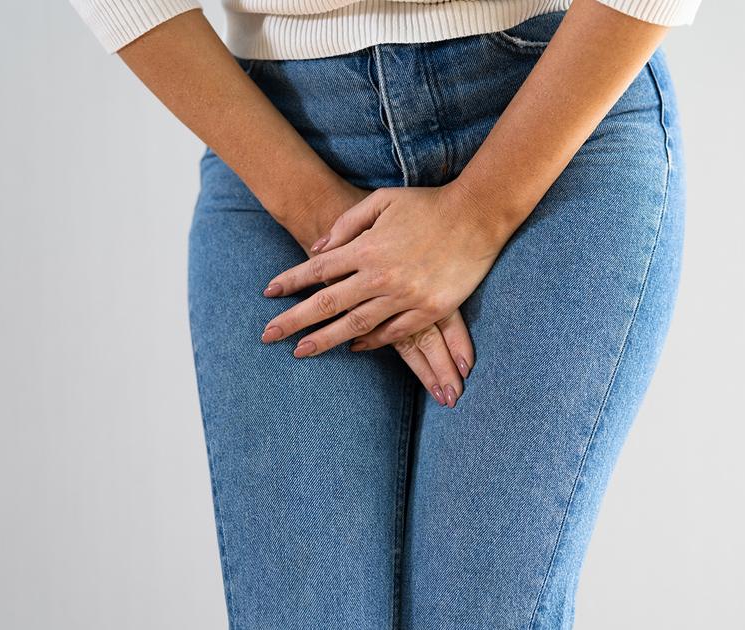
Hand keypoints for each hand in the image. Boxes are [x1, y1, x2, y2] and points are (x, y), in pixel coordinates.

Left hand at [260, 182, 508, 352]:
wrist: (477, 215)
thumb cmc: (428, 204)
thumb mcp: (381, 200)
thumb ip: (347, 224)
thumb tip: (318, 249)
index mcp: (366, 247)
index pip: (317, 269)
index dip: (290, 282)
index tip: (268, 294)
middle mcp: (380, 275)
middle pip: (327, 303)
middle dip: (294, 321)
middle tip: (269, 336)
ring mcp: (405, 295)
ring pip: (356, 324)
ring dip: (326, 340)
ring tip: (301, 351)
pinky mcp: (430, 308)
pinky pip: (394, 332)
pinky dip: (372, 342)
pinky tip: (354, 348)